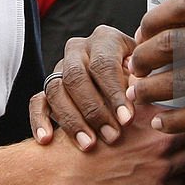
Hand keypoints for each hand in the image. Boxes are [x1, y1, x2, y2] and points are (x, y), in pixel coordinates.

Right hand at [30, 25, 136, 149]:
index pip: (104, 64)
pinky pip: (37, 101)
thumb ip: (142, 78)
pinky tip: (47, 139)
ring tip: (89, 145)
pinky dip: (39, 120)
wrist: (126, 78)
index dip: (114, 93)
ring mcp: (61, 67)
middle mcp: (79, 49)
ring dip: (71, 120)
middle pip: (76, 77)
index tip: (127, 120)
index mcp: (105, 39)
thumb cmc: (141, 76)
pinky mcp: (48, 86)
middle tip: (112, 136)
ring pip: (55, 90)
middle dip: (94, 110)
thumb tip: (139, 89)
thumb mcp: (147, 71)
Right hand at [45, 105, 184, 184]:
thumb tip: (154, 82)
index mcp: (154, 118)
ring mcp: (161, 170)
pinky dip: (169, 181)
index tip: (175, 121)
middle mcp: (161, 143)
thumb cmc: (86, 137)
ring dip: (177, 160)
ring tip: (159, 158)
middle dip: (179, 139)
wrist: (67, 172)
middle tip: (166, 141)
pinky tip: (152, 175)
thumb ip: (137, 94)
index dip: (179, 117)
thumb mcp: (112, 105)